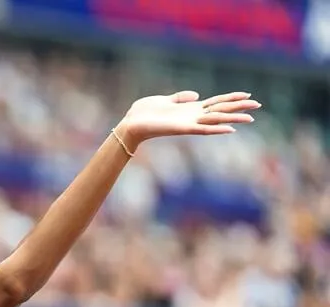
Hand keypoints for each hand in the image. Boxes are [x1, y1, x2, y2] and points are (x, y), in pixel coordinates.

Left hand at [114, 90, 259, 152]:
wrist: (130, 124)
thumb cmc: (144, 113)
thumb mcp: (165, 100)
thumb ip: (181, 97)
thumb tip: (197, 94)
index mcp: (190, 109)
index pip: (216, 102)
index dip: (231, 98)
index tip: (248, 94)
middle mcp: (193, 116)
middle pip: (221, 109)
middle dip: (239, 107)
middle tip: (258, 106)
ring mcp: (189, 123)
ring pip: (217, 120)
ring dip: (233, 118)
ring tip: (251, 118)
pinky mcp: (183, 129)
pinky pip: (203, 129)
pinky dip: (217, 129)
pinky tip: (230, 129)